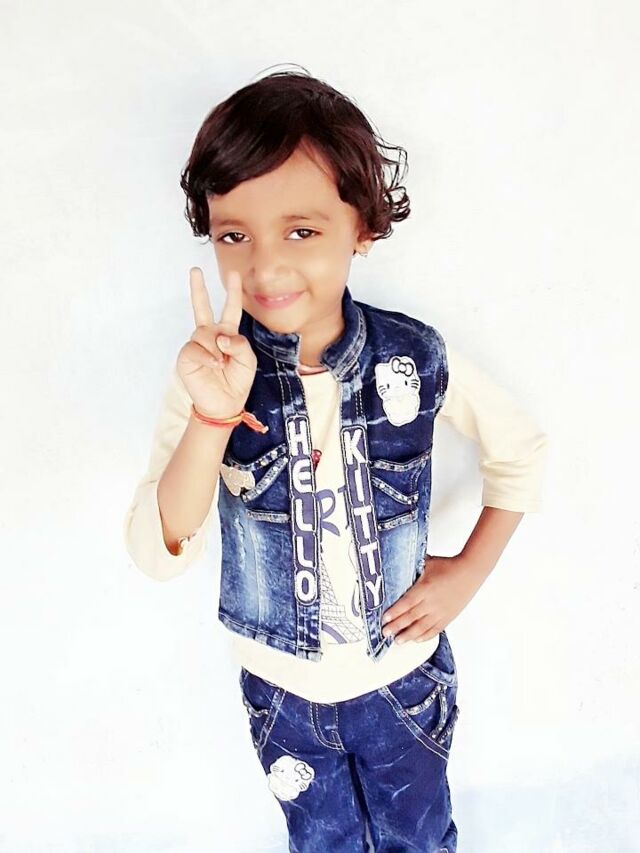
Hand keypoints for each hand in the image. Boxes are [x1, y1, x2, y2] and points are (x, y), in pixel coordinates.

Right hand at [177, 267, 256, 419]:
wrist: (224, 404)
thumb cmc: (237, 382)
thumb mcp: (248, 361)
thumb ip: (240, 344)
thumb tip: (220, 337)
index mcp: (227, 334)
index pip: (230, 309)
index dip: (232, 292)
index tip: (233, 274)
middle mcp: (210, 336)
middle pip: (203, 308)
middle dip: (198, 289)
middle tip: (195, 270)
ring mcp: (197, 344)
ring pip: (205, 333)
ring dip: (216, 349)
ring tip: (222, 364)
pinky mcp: (187, 355)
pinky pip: (197, 348)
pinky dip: (208, 357)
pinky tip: (215, 365)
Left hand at [380, 554, 479, 643]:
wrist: (470, 571)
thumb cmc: (449, 566)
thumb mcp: (427, 563)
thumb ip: (412, 567)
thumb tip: (397, 564)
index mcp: (425, 588)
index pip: (406, 603)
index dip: (395, 612)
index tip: (384, 618)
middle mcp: (432, 602)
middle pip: (411, 617)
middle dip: (396, 626)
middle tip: (385, 632)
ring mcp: (441, 611)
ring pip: (422, 627)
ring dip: (408, 635)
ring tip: (398, 641)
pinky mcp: (448, 617)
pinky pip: (435, 630)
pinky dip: (425, 636)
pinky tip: (416, 640)